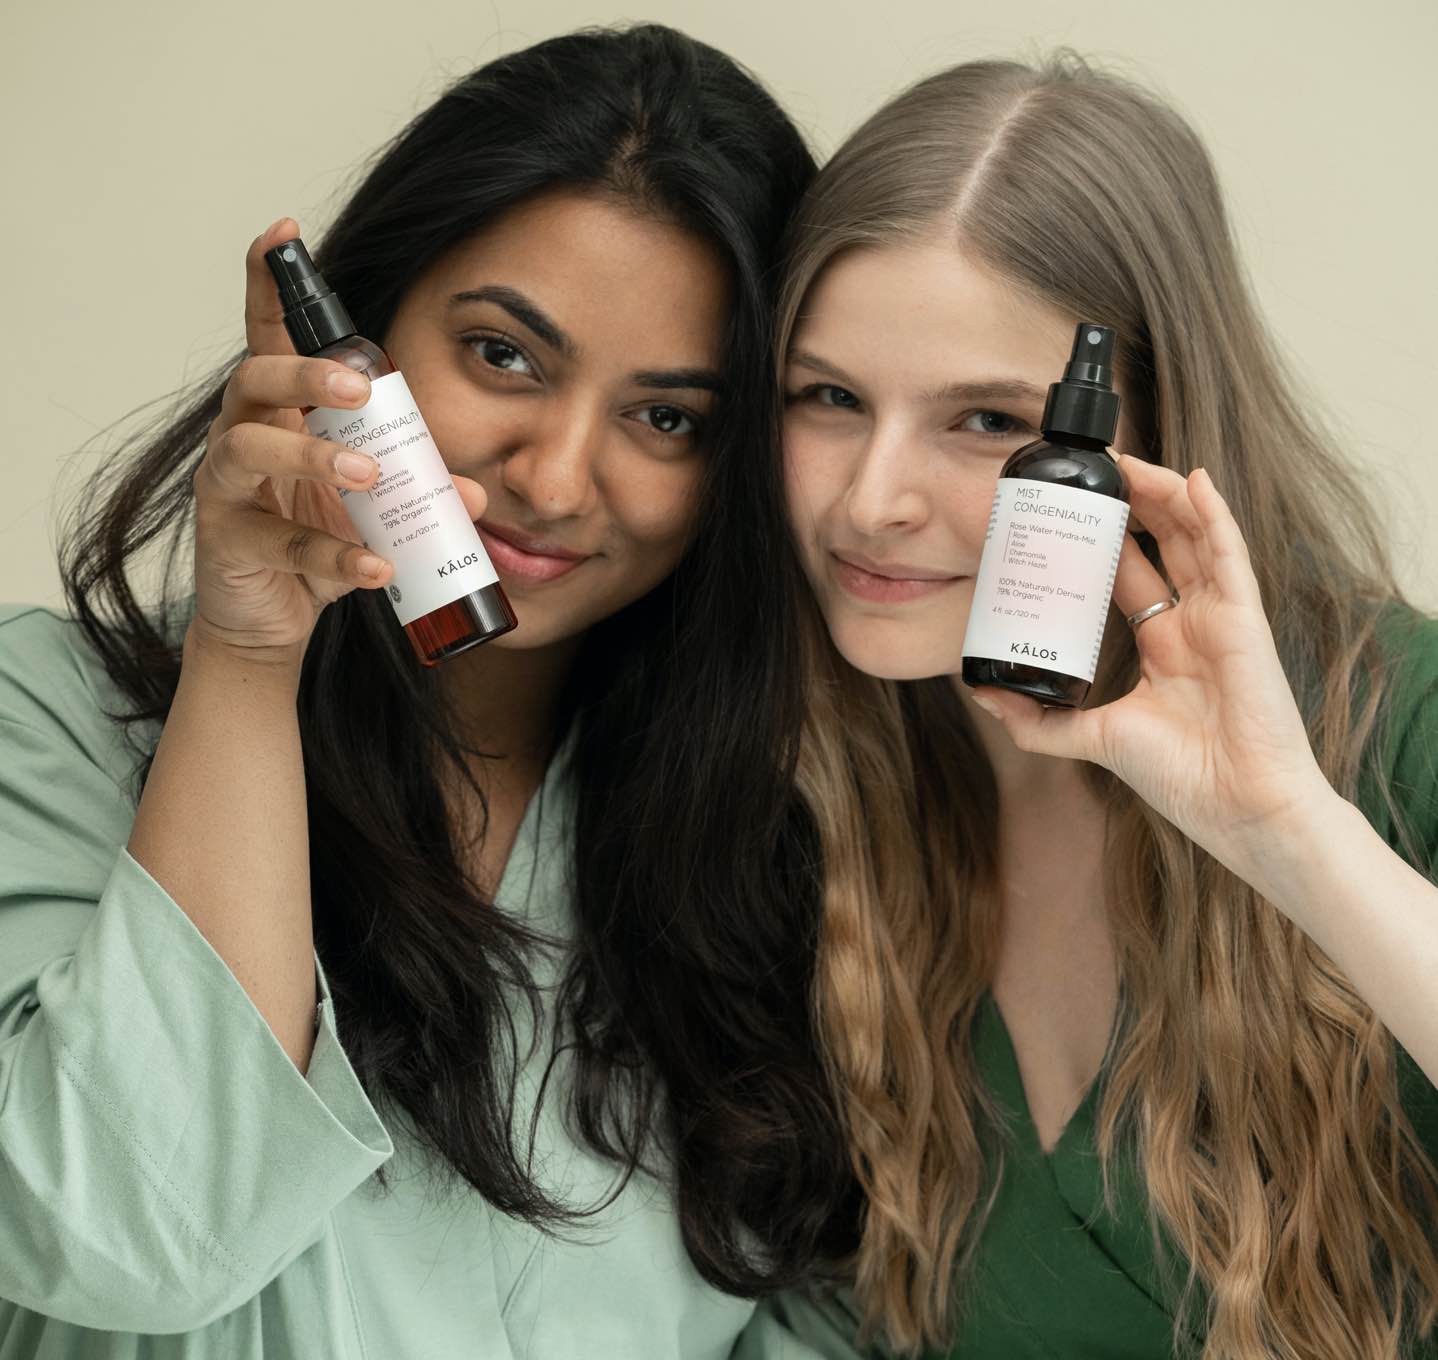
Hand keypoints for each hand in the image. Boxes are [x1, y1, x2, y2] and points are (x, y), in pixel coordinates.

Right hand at [189, 218, 485, 661]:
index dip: (270, 284)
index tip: (282, 233)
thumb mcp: (372, 505)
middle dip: (303, 372)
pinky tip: (375, 567)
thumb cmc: (316, 542)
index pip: (269, 337)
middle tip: (359, 384)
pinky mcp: (230, 544)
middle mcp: (242, 436)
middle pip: (253, 378)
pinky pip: (280, 543)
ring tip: (366, 474)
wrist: (271, 619)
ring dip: (311, 457)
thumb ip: (417, 488)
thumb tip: (473, 492)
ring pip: (249, 449)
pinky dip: (333, 556)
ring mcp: (228, 489)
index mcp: (281, 412)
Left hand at [968, 454, 1336, 880]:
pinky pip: (1230, 555)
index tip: (1067, 512)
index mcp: (1164, 646)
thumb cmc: (1182, 779)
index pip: (1129, 575)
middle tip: (1092, 472)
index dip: (1102, 541)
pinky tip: (1193, 479)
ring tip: (1126, 463)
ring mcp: (1222, 618)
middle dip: (1130, 505)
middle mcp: (1193, 624)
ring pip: (1193, 537)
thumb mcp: (1092, 739)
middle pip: (1161, 545)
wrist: (1237, 808)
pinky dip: (1213, 515)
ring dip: (1163, 495)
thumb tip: (981, 694)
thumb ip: (1037, 722)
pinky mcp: (1245, 620)